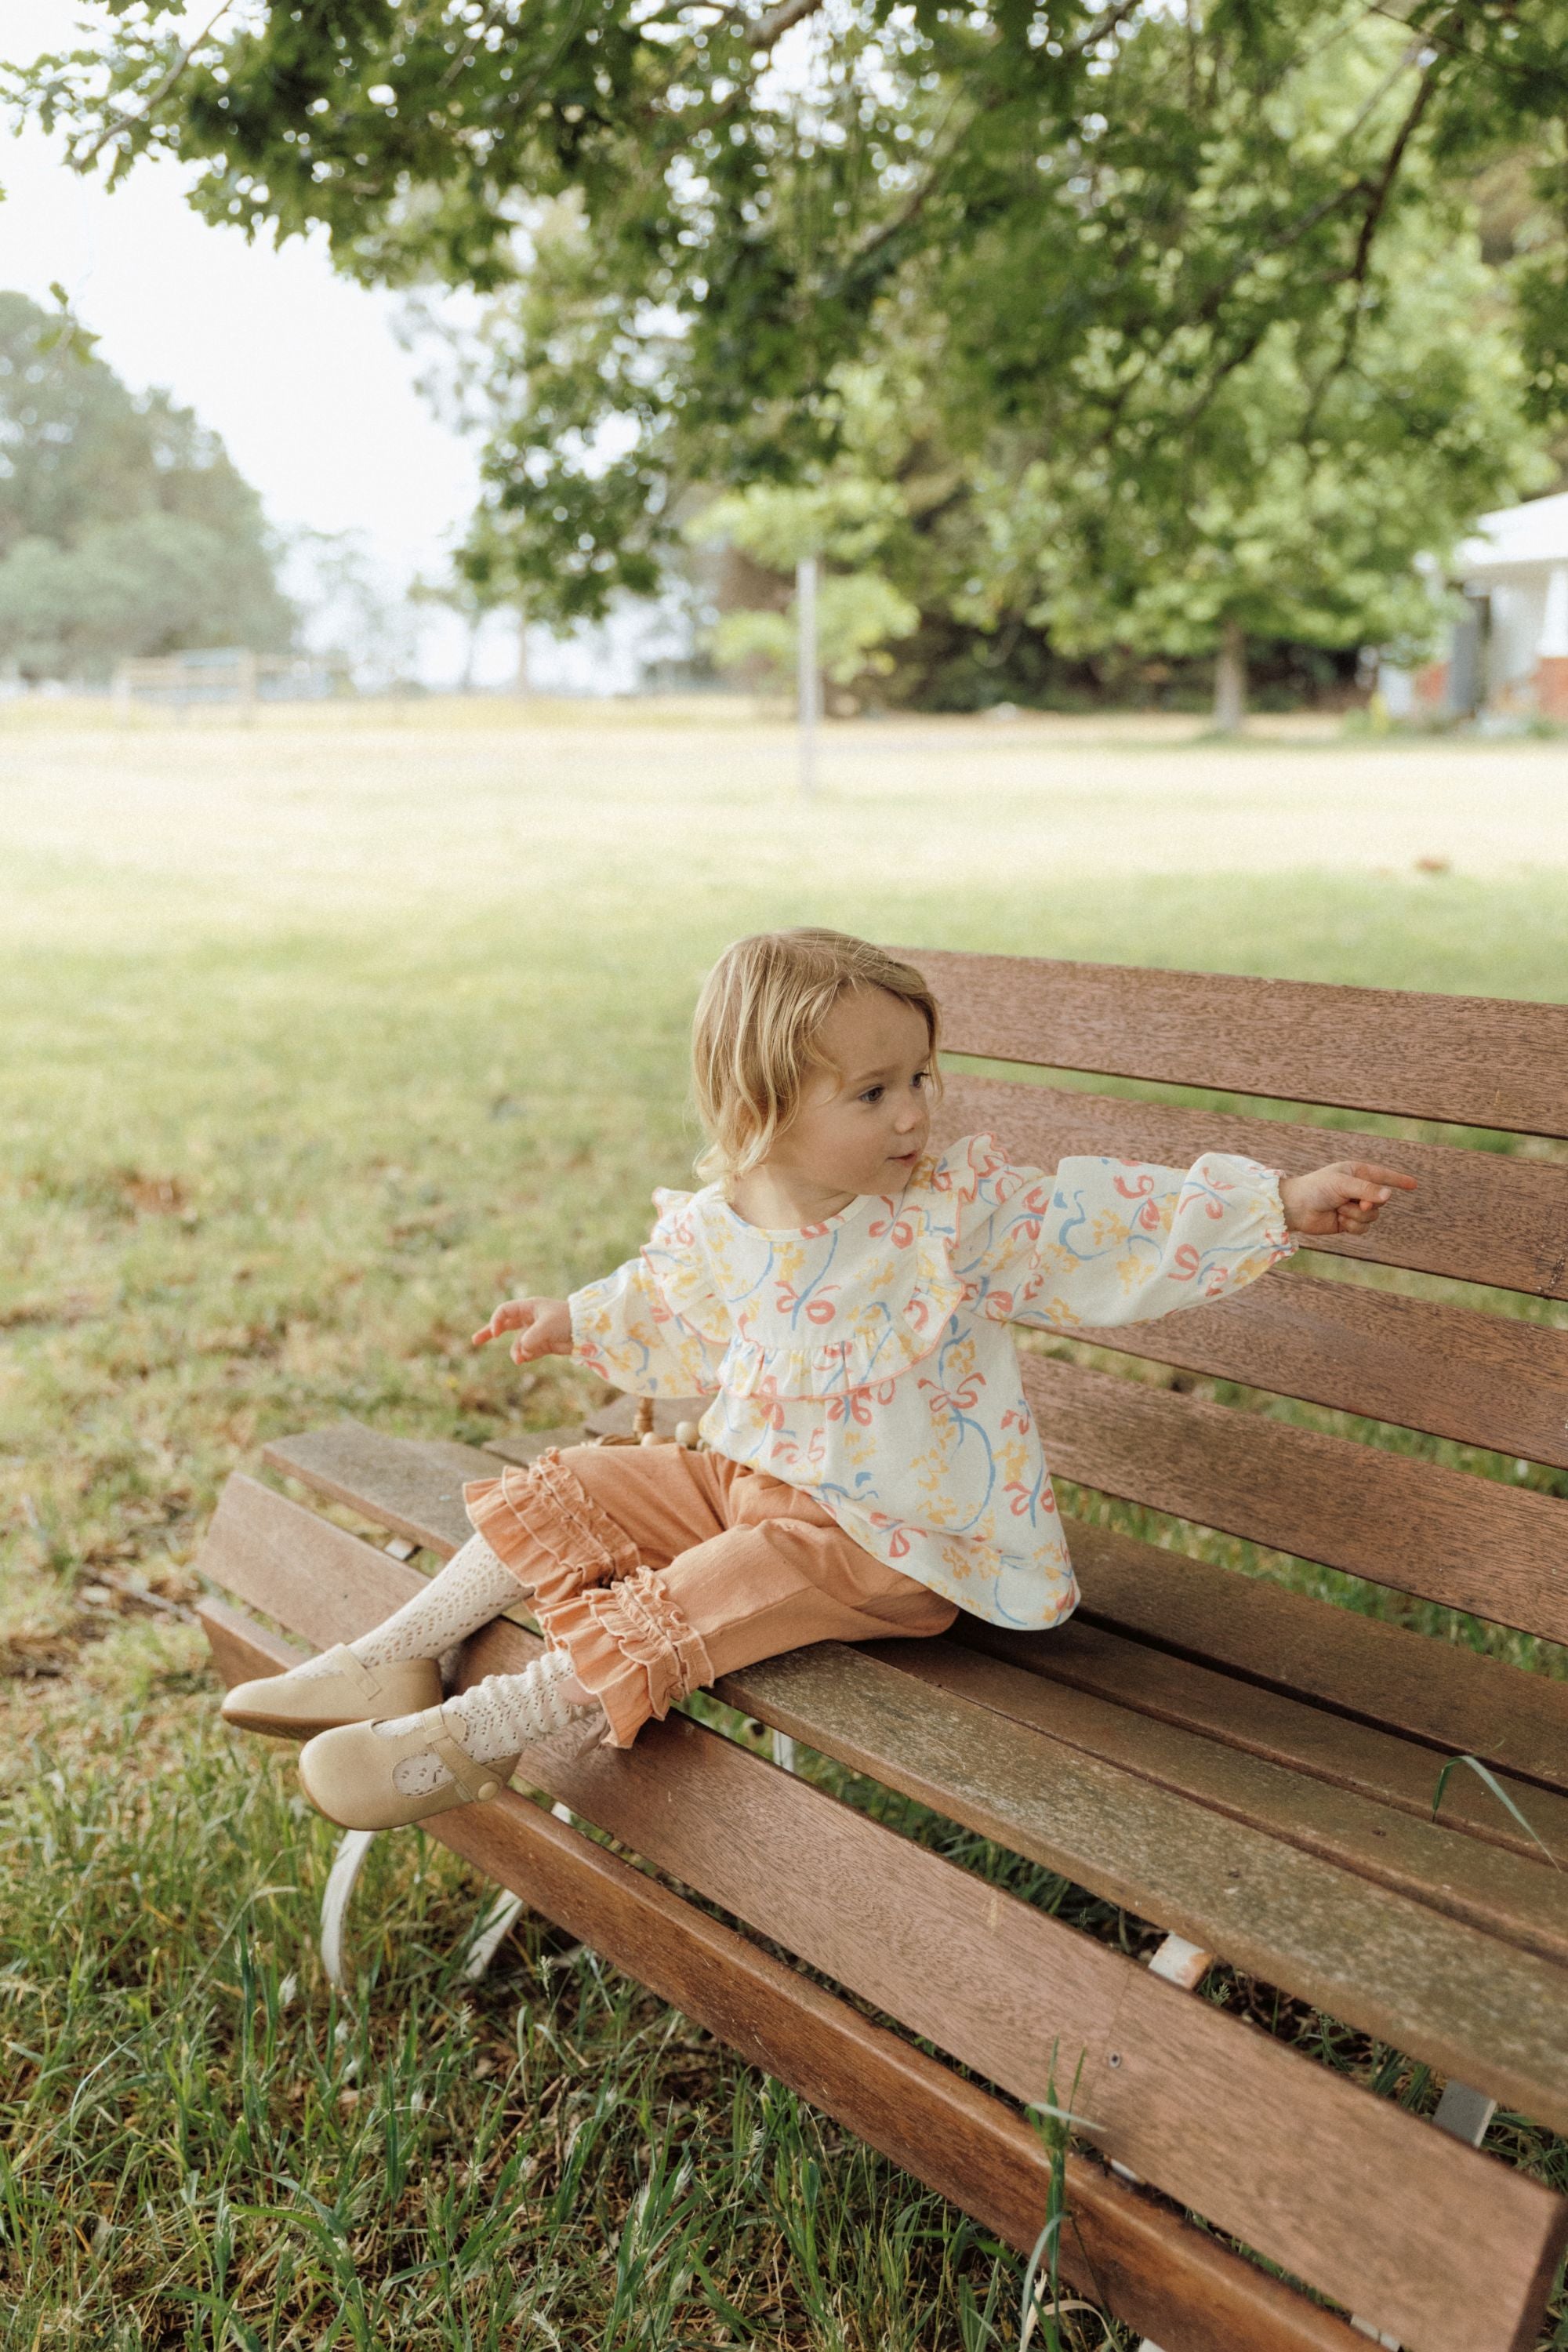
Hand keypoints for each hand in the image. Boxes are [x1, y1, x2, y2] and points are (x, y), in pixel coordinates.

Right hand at [472, 1296, 573, 1364]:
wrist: (588, 1330)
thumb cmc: (568, 1320)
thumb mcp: (546, 1326)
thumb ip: (530, 1339)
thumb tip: (521, 1353)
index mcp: (529, 1307)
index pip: (505, 1312)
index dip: (496, 1321)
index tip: (495, 1334)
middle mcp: (530, 1319)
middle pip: (504, 1325)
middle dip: (490, 1332)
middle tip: (475, 1341)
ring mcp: (536, 1333)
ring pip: (518, 1344)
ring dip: (516, 1352)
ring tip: (520, 1359)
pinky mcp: (543, 1345)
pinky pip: (528, 1352)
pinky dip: (527, 1356)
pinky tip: (528, 1358)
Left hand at [1278, 1161, 1416, 1236]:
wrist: (1296, 1208)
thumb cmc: (1316, 1188)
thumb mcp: (1343, 1185)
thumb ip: (1367, 1190)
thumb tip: (1390, 1195)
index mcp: (1357, 1173)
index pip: (1384, 1176)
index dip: (1399, 1180)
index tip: (1414, 1185)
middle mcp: (1358, 1190)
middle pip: (1380, 1201)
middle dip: (1369, 1204)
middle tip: (1357, 1203)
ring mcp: (1354, 1206)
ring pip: (1373, 1216)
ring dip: (1357, 1216)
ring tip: (1340, 1210)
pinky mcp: (1348, 1222)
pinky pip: (1364, 1228)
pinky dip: (1353, 1226)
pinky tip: (1339, 1221)